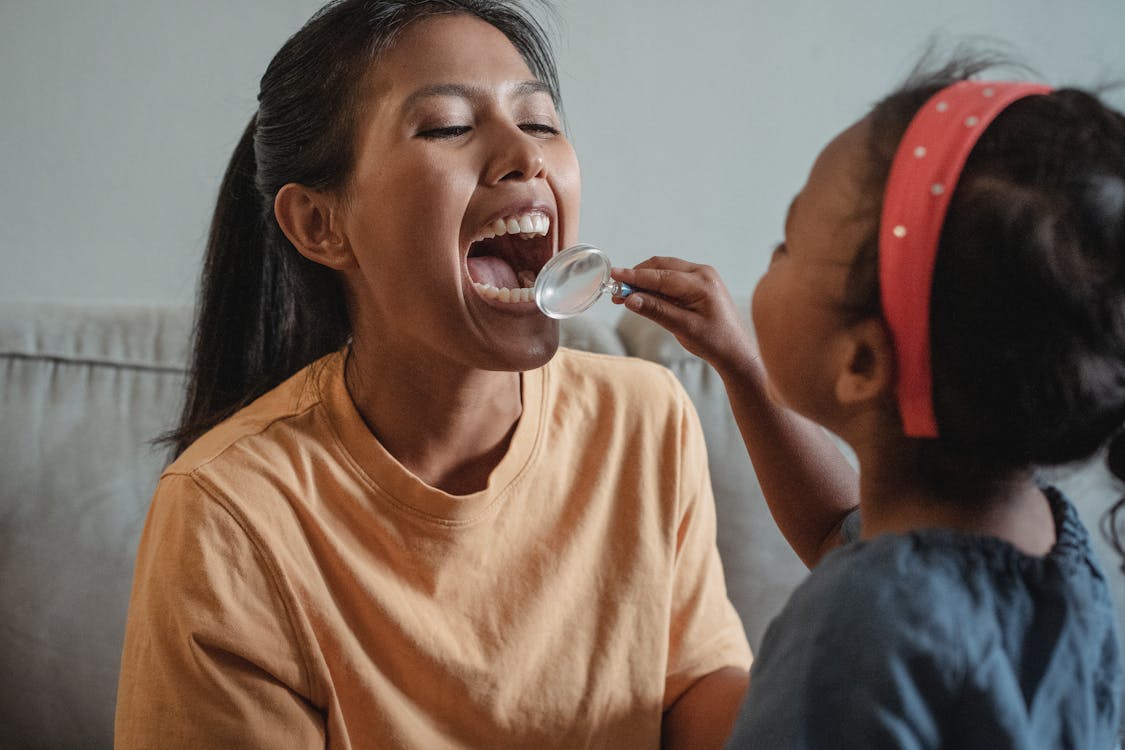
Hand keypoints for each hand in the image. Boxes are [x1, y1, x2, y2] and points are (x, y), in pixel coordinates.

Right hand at [612, 257, 757, 377]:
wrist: (737, 351)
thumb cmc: (715, 342)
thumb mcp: (683, 327)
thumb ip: (656, 310)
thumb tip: (630, 299)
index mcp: (702, 282)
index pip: (661, 276)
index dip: (635, 276)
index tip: (615, 275)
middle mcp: (703, 273)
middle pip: (661, 267)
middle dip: (637, 277)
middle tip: (617, 290)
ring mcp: (702, 277)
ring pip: (665, 270)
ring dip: (645, 281)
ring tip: (626, 295)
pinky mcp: (700, 284)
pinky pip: (673, 278)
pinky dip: (656, 285)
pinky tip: (644, 296)